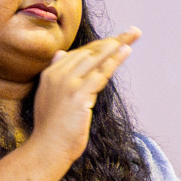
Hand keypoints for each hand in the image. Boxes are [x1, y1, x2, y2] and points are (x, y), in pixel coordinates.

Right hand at [28, 27, 138, 163]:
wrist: (47, 148)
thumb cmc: (52, 129)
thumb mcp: (49, 97)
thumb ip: (56, 75)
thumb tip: (60, 53)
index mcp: (50, 74)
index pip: (79, 53)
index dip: (99, 45)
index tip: (115, 39)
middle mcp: (58, 74)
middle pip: (89, 51)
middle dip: (112, 40)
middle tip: (133, 32)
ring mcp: (67, 83)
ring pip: (96, 58)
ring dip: (116, 45)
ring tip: (133, 35)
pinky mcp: (78, 94)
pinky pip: (101, 73)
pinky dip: (115, 60)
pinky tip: (126, 51)